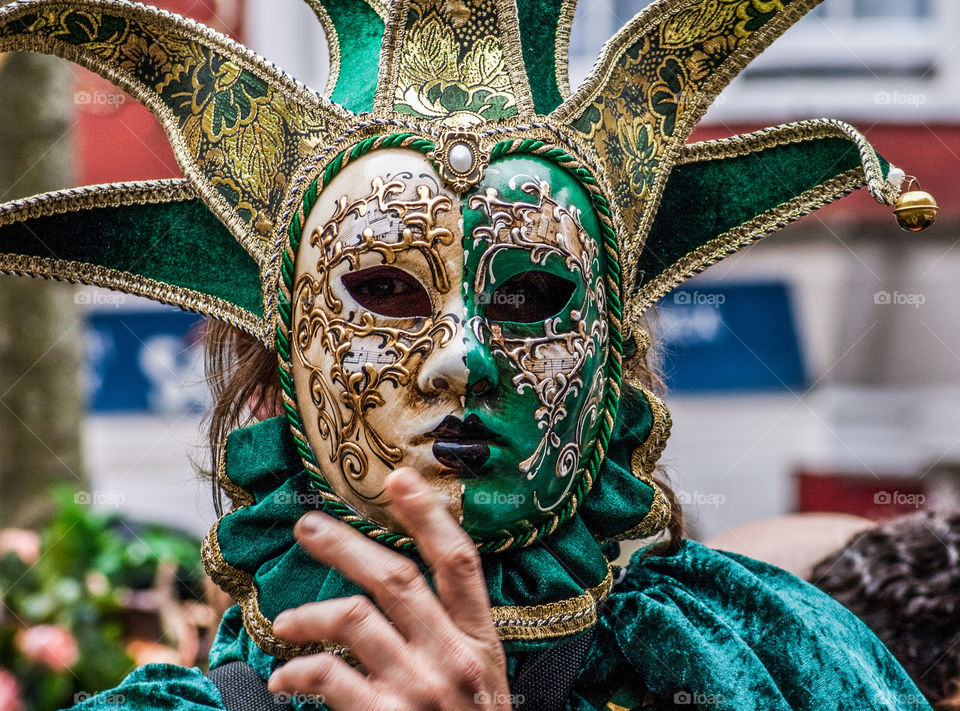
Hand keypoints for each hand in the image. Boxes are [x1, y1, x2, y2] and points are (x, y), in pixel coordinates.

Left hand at [267, 468, 512, 709]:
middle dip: (345, 544)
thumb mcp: (481, 683)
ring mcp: (419, 690)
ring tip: (283, 622)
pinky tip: (282, 679)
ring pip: (353, 619)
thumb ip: (450, 638)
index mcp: (479, 642)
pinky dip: (295, 673)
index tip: (399, 478)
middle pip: (395, 578)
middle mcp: (452, 658)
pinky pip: (327, 679)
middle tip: (306, 527)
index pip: (459, 562)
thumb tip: (397, 592)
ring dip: (307, 614)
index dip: (429, 516)